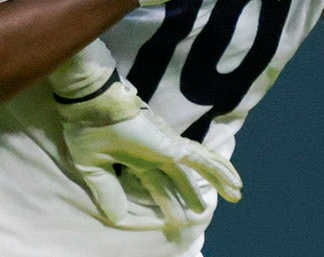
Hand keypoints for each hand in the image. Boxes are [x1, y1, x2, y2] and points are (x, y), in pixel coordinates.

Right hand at [55, 76, 241, 230]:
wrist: (91, 105)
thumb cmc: (88, 130)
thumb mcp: (92, 169)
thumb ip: (107, 192)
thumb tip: (116, 218)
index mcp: (135, 158)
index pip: (154, 184)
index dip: (165, 201)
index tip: (173, 218)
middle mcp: (154, 154)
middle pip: (178, 179)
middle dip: (189, 195)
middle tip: (200, 211)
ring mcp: (167, 148)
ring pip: (198, 169)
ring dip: (216, 183)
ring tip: (236, 196)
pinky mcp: (173, 146)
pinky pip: (202, 161)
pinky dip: (220, 171)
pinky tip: (234, 182)